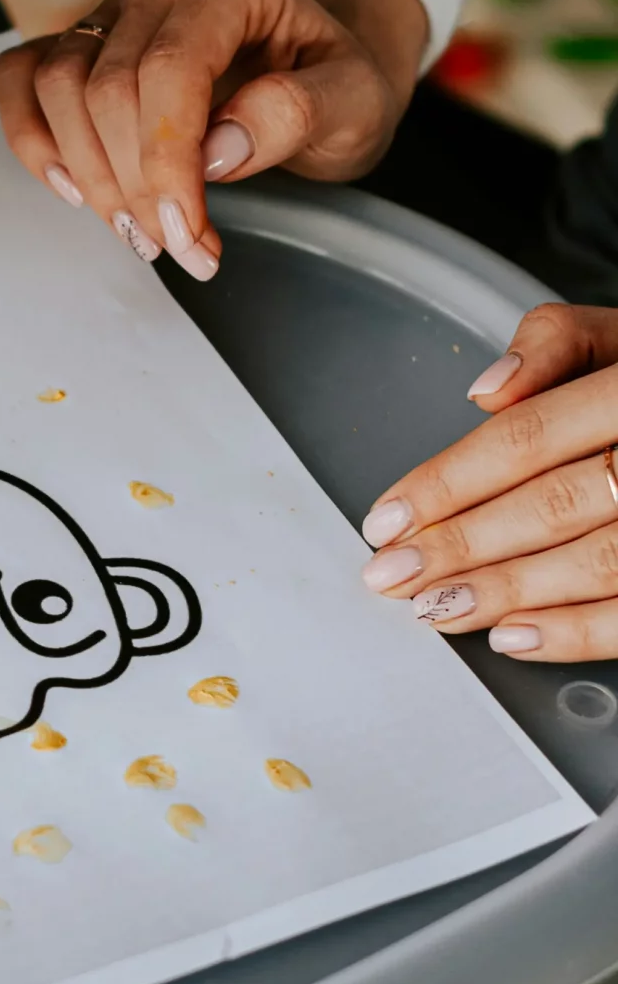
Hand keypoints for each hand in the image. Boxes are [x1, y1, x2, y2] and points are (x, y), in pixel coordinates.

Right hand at [0, 0, 423, 277]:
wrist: (316, 69)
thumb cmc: (334, 83)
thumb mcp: (357, 104)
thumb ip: (299, 114)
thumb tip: (217, 149)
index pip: (170, 67)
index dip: (165, 160)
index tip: (185, 232)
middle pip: (108, 86)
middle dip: (134, 183)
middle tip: (174, 244)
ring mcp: (113, 7)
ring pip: (58, 86)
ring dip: (87, 172)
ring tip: (136, 226)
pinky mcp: (80, 39)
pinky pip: (20, 75)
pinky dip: (33, 136)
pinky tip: (72, 187)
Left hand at [357, 305, 617, 659]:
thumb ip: (555, 345)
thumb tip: (487, 390)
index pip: (529, 438)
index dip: (449, 483)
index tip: (386, 521)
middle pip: (555, 506)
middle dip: (462, 547)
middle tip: (393, 577)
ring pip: (599, 562)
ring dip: (508, 593)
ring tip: (437, 610)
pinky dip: (578, 632)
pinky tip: (514, 638)